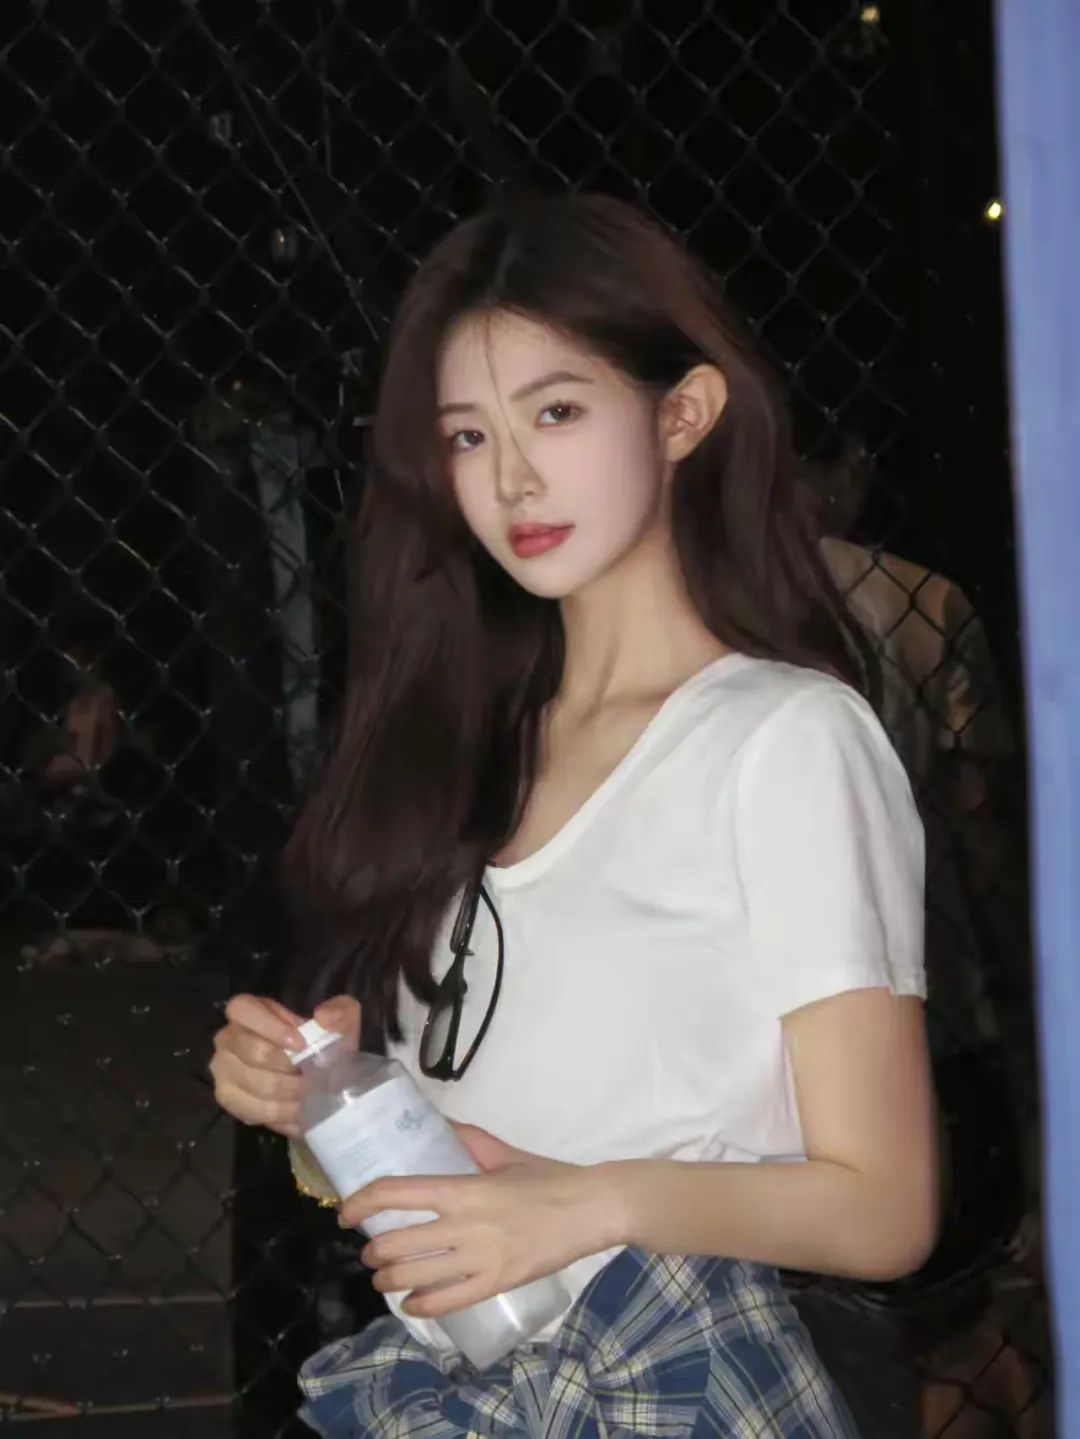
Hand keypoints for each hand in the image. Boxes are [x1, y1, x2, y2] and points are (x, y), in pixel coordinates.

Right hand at [209, 993, 360, 1137]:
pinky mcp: (228, 1098)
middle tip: (313, 1076)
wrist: (312, 1078)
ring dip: (290, 1092)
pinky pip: (254, 1109)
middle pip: (254, 1052)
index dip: (271, 1026)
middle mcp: (228, 1038)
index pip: (243, 1009)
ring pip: (258, 1084)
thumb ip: (340, 1012)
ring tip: (311, 1095)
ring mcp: (223, 1069)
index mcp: (248, 1011)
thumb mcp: (339, 1023)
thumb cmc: (319, 1044)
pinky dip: (282, 1113)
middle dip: (290, 1067)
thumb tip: (323, 1017)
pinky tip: (299, 1112)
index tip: (301, 1044)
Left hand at [339, 1124, 620, 1318]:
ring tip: (383, 1278)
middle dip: (372, 1249)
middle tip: (369, 1249)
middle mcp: (464, 1225)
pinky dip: (421, 1305)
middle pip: (396, 1242)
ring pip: (415, 1276)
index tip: (346, 1211)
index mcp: (463, 1187)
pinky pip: (447, 1302)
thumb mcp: (505, 1153)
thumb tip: (440, 1125)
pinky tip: (411, 1303)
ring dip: (388, 1279)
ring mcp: (480, 1259)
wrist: (592, 1209)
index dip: (361, 1202)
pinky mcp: (496, 1284)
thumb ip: (469, 1140)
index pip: (396, 1193)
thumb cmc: (548, 1177)